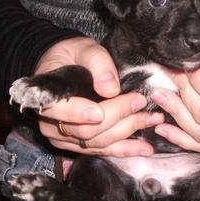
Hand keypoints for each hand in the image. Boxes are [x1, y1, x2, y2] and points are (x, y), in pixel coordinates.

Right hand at [33, 37, 162, 155]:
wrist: (66, 66)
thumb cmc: (73, 56)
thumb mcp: (84, 49)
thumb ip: (97, 64)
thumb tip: (110, 89)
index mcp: (47, 100)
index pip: (62, 111)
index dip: (81, 113)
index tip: (104, 107)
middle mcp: (52, 124)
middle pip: (86, 131)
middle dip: (117, 118)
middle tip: (140, 103)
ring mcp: (66, 138)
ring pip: (98, 143)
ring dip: (127, 133)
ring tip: (152, 120)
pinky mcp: (80, 146)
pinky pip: (103, 151)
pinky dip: (125, 150)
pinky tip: (144, 148)